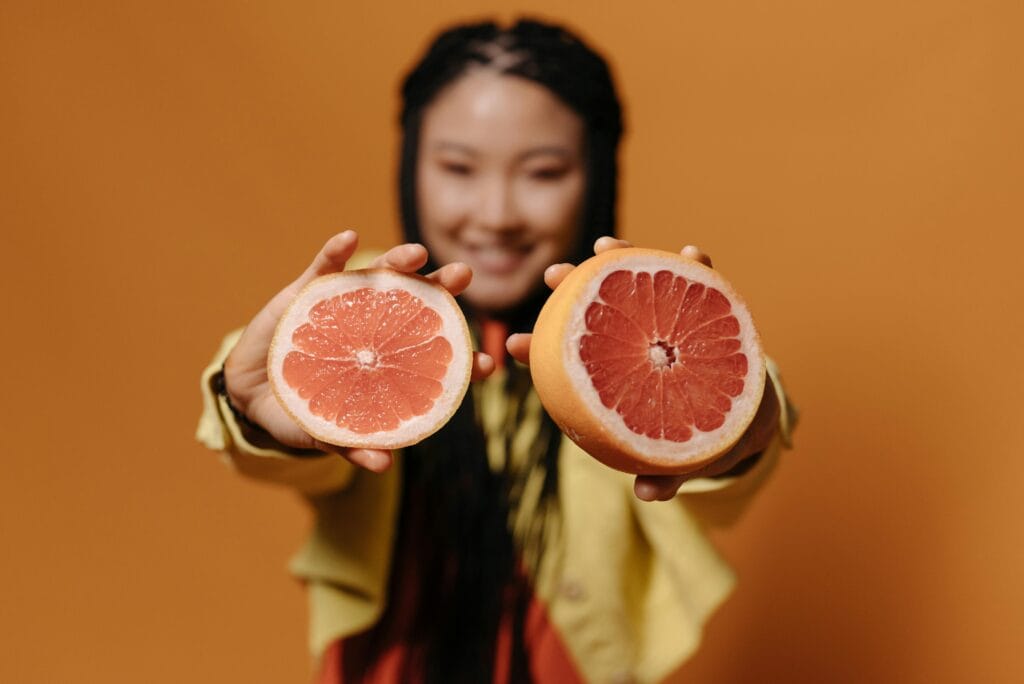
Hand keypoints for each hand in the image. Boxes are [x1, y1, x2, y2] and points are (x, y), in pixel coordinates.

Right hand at [222, 230, 494, 472]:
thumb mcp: (328, 432)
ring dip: (398, 260)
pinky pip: (324, 264)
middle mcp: (376, 324)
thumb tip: (383, 465)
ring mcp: (345, 303)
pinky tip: (348, 238)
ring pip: (380, 274)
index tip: (486, 362)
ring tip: (417, 253)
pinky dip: (335, 250)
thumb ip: (354, 445)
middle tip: (464, 274)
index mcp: (392, 360)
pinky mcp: (309, 289)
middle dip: (444, 286)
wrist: (252, 393)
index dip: (462, 357)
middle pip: (419, 300)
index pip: (436, 355)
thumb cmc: (304, 411)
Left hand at [507, 237, 779, 500]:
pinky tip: (692, 256)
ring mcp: (667, 315)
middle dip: (569, 284)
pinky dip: (694, 265)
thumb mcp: (678, 454)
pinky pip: (700, 281)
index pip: (567, 353)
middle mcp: (635, 334)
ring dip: (622, 256)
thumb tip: (649, 495)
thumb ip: (664, 470)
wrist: (745, 417)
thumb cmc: (694, 434)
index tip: (512, 344)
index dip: (536, 347)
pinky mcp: (706, 304)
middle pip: (593, 303)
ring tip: (607, 246)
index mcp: (614, 369)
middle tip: (554, 275)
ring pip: (639, 277)